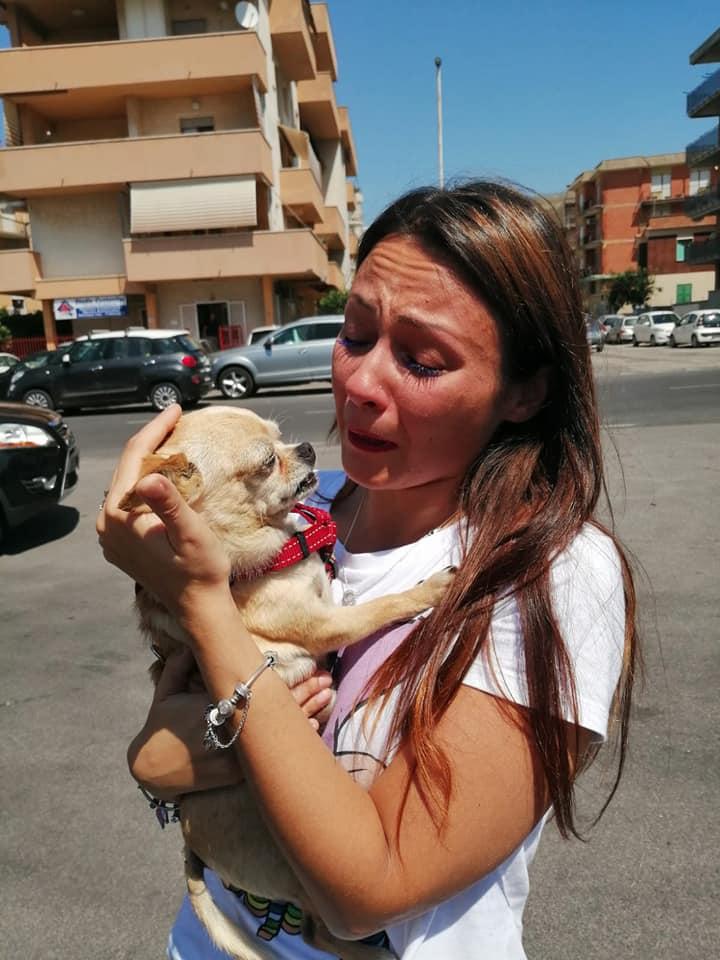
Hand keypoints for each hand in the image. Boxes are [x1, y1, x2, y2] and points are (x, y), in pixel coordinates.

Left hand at [96, 405, 230, 620]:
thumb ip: (169, 503)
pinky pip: (128, 502)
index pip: (134, 459)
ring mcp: (111, 535)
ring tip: (171, 440)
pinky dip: (144, 483)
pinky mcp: (120, 543)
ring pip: (126, 483)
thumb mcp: (190, 531)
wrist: (197, 606)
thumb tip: (149, 477)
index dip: (155, 430)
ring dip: (147, 461)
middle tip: (175, 419)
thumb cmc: (200, 568)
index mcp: (120, 515)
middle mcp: (107, 524)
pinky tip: (161, 475)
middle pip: (127, 468)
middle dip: (151, 441)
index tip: (176, 410)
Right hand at [129, 651, 334, 796]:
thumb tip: (192, 641)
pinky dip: (289, 745)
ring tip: (327, 700)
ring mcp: (233, 754)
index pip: (260, 691)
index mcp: (214, 705)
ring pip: (276, 735)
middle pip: (275, 711)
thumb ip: (179, 664)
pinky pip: (270, 756)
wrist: (152, 768)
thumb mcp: (165, 690)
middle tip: (328, 682)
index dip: (290, 681)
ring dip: (304, 717)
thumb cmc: (161, 724)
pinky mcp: (235, 774)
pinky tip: (311, 730)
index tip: (313, 669)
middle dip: (305, 695)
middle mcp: (227, 730)